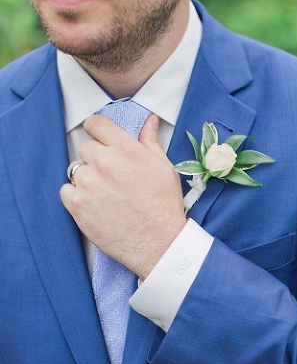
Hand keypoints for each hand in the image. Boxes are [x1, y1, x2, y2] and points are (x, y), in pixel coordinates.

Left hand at [60, 114, 186, 279]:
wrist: (159, 242)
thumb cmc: (164, 206)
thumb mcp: (164, 167)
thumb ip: (150, 140)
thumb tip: (149, 121)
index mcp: (127, 150)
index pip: (96, 123)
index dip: (98, 131)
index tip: (101, 140)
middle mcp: (105, 163)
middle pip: (85, 147)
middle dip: (96, 158)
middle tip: (112, 176)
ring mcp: (89, 184)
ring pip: (76, 169)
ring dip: (88, 178)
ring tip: (107, 194)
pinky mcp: (77, 205)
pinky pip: (66, 190)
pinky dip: (77, 196)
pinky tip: (96, 205)